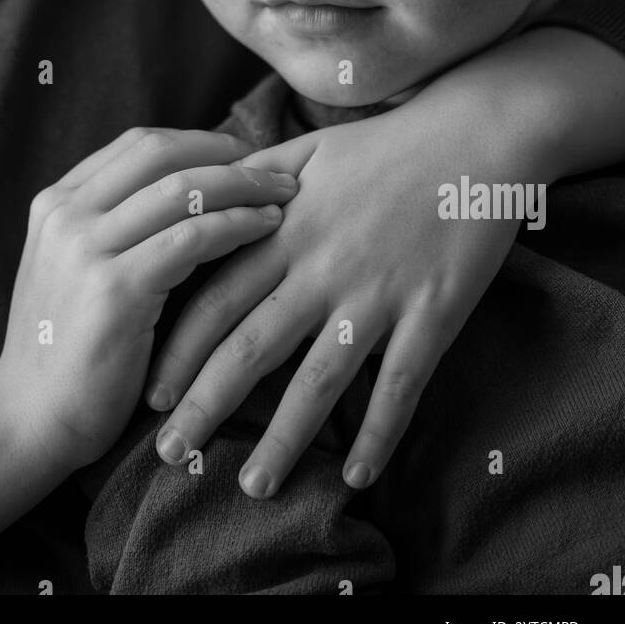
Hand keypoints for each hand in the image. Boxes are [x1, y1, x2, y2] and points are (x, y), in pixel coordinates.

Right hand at [0, 127, 297, 474]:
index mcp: (56, 202)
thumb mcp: (73, 270)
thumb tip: (187, 192)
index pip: (138, 144)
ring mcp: (87, 248)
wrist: (28, 421)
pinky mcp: (115, 289)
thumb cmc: (66, 351)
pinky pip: (193, 238)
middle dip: (228, 154)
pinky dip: (237, 225)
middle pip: (162, 153)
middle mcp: (66, 214)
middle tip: (277, 168)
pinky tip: (267, 230)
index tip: (242, 156)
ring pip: (183, 189)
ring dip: (243, 186)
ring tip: (285, 195)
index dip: (199, 142)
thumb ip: (111, 228)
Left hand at [143, 84, 531, 497]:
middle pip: (249, 348)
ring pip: (318, 381)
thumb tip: (200, 197)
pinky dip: (378, 434)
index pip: (215, 299)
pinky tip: (359, 477)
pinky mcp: (432, 314)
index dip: (178, 350)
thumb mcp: (306, 150)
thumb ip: (250, 179)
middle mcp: (322, 268)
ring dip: (282, 440)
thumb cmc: (386, 144)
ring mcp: (378, 295)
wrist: (476, 136)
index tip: (148, 393)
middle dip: (204, 405)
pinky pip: (400, 387)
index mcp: (285, 230)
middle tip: (169, 452)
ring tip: (251, 487)